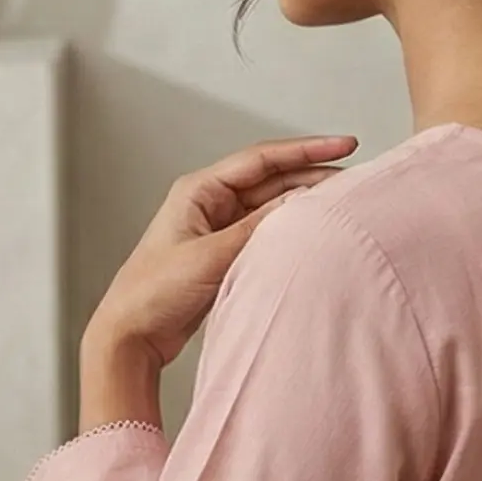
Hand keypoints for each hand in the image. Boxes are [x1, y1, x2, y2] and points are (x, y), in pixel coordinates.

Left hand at [83, 136, 357, 370]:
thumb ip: (258, 228)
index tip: (343, 144)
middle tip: (353, 176)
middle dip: (312, 172)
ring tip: (341, 199)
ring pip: (272, 202)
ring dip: (304, 199)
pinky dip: (290, 226)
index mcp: (199, 189)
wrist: (128, 336)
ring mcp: (218, 225)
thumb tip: (301, 201)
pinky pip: (266, 228)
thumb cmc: (153, 293)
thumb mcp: (210, 256)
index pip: (263, 159)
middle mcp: (210, 201)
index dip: (307, 149)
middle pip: (272, 177)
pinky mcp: (225, 249)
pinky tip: (314, 228)